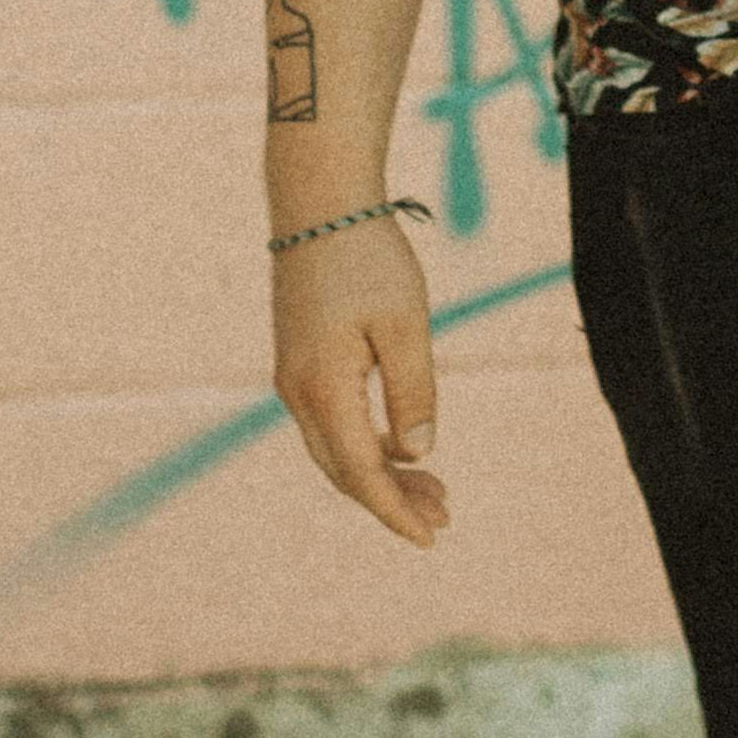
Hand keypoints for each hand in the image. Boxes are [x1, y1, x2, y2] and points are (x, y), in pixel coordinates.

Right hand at [267, 210, 447, 549]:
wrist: (318, 199)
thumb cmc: (367, 254)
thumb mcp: (405, 322)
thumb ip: (413, 390)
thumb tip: (418, 453)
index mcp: (323, 388)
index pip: (362, 473)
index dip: (395, 511)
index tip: (431, 538)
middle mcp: (298, 391)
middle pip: (344, 470)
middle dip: (392, 499)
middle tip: (444, 514)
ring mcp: (292, 376)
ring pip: (334, 448)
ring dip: (380, 473)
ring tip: (432, 488)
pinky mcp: (298, 360)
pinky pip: (329, 423)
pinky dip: (364, 443)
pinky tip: (399, 444)